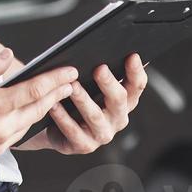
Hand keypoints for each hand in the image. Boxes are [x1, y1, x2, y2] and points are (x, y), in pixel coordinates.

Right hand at [0, 48, 77, 169]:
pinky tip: (25, 115)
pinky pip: (14, 138)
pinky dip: (23, 124)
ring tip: (51, 97)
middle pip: (37, 110)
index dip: (55, 80)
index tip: (69, 72)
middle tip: (69, 83)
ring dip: (40, 111)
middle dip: (55, 95)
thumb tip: (7, 55)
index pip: (33, 92)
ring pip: (28, 126)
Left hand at [15, 53, 146, 155]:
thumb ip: (102, 70)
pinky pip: (73, 131)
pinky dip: (63, 117)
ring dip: (83, 99)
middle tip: (99, 68)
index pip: (136, 86)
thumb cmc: (77, 99)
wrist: (56, 126)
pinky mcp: (84, 145)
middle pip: (118, 99)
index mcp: (125, 101)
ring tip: (72, 86)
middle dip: (109, 83)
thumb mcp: (91, 83)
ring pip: (95, 116)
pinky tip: (54, 104)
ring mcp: (102, 133)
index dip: (136, 71)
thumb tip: (102, 46)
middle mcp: (117, 118)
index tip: (132, 55)